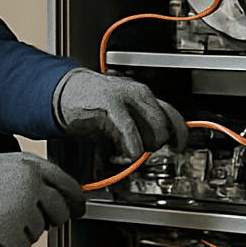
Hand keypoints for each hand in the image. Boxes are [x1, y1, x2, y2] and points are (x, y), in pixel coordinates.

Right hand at [0, 152, 85, 246]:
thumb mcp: (5, 163)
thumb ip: (32, 175)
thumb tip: (54, 192)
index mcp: (32, 167)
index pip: (68, 185)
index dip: (77, 199)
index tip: (79, 208)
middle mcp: (32, 188)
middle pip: (59, 213)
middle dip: (50, 219)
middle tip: (29, 218)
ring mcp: (23, 213)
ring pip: (38, 233)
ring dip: (23, 232)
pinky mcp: (11, 236)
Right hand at [53, 68, 186, 161]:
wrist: (65, 92)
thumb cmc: (92, 104)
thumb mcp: (122, 113)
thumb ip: (140, 124)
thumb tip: (157, 144)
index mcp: (145, 95)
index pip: (174, 116)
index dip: (180, 136)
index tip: (177, 148)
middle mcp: (140, 94)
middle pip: (164, 128)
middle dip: (153, 146)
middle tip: (135, 150)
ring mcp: (126, 97)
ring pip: (153, 132)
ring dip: (141, 151)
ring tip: (124, 152)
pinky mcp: (111, 103)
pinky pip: (131, 131)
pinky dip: (129, 149)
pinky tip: (118, 154)